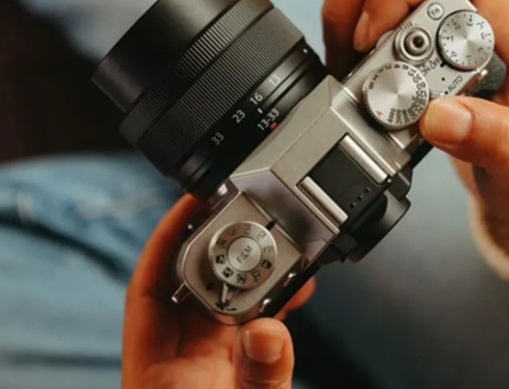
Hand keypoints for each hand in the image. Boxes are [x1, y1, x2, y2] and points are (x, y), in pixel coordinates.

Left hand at [122, 195, 314, 388]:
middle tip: (253, 218)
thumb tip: (266, 331)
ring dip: (254, 273)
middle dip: (224, 247)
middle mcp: (181, 361)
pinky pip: (252, 324)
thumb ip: (258, 377)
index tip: (194, 202)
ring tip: (284, 251)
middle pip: (193, 284)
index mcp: (157, 375)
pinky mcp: (238, 371)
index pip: (149, 288)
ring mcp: (210, 365)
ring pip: (225, 300)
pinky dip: (272, 302)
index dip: (169, 236)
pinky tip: (294, 289)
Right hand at [323, 0, 508, 230]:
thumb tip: (437, 116)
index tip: (371, 42)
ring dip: (350, 9)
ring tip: (347, 62)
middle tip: (351, 54)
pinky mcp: (427, 33)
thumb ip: (489, 137)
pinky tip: (351, 66)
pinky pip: (376, 1)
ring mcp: (449, 15)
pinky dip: (351, 27)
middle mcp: (479, 5)